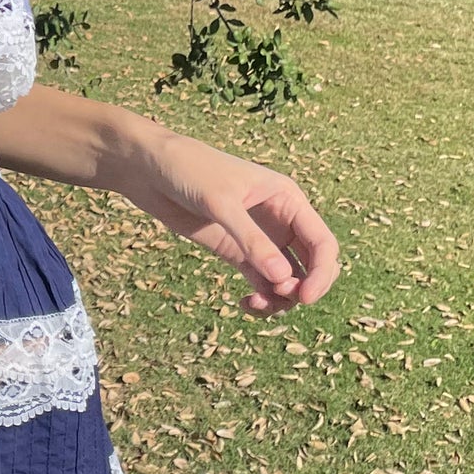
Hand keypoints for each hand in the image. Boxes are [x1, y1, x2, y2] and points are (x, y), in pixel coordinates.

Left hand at [117, 122, 339, 314]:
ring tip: (256, 304)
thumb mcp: (221, 203)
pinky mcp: (236, 252)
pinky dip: (263, 299)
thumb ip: (250, 240)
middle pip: (312, 265)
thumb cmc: (189, 171)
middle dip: (304, 288)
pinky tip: (246, 304)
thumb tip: (283, 279)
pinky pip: (262, 283)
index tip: (304, 297)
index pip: (323, 243)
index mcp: (288, 199)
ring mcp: (259, 239)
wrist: (150, 169)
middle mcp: (281, 221)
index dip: (322, 273)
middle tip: (278, 298)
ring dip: (282, 299)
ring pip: (288, 279)